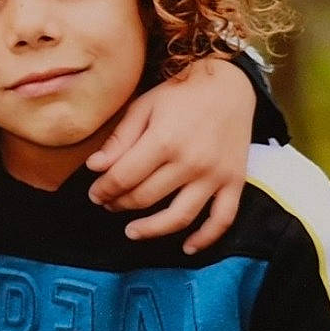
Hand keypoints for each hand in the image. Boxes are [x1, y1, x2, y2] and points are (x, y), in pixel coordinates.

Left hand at [86, 57, 254, 253]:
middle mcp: (190, 162)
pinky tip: (187, 247)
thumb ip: (120, 139)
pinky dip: (205, 238)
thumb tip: (94, 168)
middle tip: (109, 204)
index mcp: (163, 140)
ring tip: (132, 232)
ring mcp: (214, 175)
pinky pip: (222, 219)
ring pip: (179, 217)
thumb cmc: (181, 94)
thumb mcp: (144, 107)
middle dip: (120, 205)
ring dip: (152, 230)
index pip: (124, 178)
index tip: (95, 193)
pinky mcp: (235, 182)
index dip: (104, 190)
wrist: (230, 84)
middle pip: (146, 198)